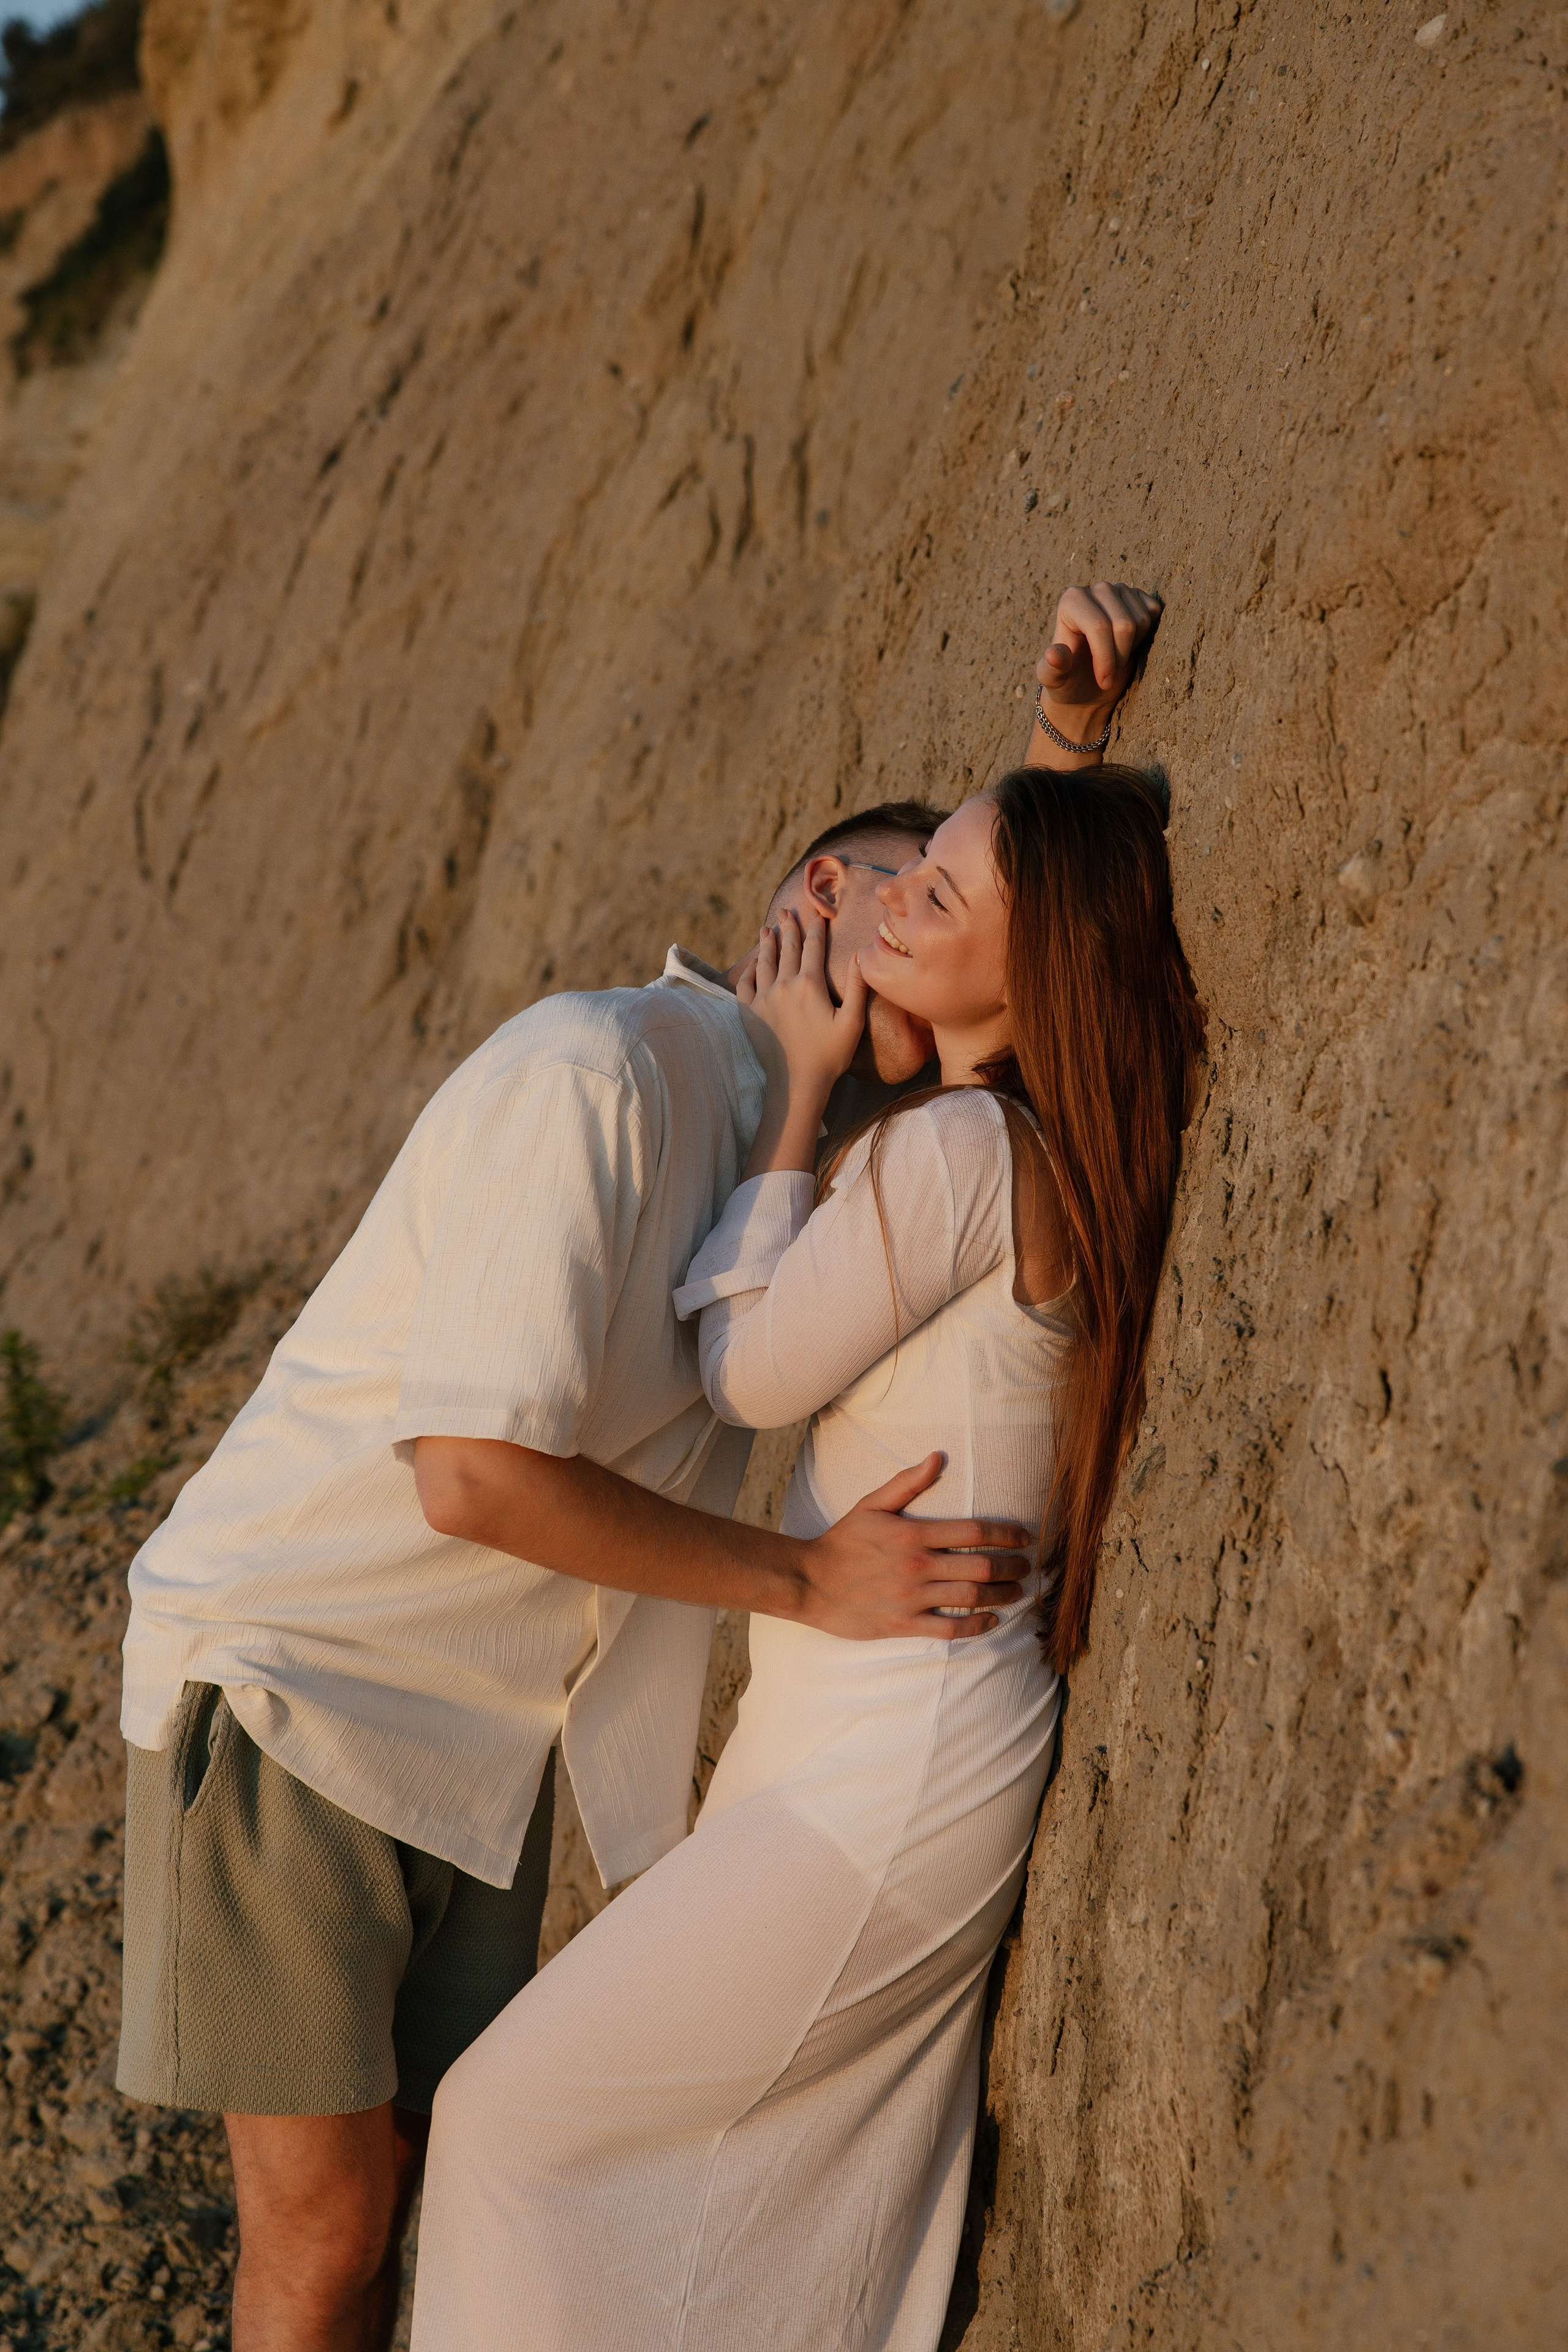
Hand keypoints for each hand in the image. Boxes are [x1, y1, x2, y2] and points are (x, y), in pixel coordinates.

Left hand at [738, 910, 869, 1177]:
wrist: (796, 1082)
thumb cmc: (830, 1055)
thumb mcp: (852, 1021)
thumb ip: (856, 986)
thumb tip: (860, 954)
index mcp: (810, 984)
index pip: (814, 946)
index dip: (816, 926)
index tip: (816, 911)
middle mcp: (784, 985)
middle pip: (787, 948)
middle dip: (788, 927)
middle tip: (786, 910)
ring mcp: (763, 998)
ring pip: (764, 962)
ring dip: (767, 944)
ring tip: (767, 930)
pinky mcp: (750, 1013)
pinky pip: (745, 985)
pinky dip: (749, 972)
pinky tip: (752, 967)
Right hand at [797, 1454, 1030, 1639]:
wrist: (809, 1581)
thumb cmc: (842, 1541)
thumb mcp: (871, 1504)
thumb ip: (907, 1483)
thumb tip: (937, 1457)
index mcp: (913, 1534)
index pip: (973, 1533)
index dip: (1006, 1534)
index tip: (1024, 1537)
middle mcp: (918, 1567)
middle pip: (980, 1568)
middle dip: (1012, 1567)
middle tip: (1027, 1567)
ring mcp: (912, 1598)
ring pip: (971, 1598)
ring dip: (1002, 1595)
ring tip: (1018, 1591)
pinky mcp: (904, 1624)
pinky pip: (950, 1629)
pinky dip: (977, 1626)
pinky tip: (993, 1620)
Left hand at [1033, 580, 1162, 757]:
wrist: (1088, 683)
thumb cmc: (1069, 680)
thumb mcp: (1054, 680)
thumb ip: (1051, 669)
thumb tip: (1054, 654)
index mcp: (1071, 601)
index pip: (1099, 627)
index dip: (1106, 659)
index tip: (1102, 681)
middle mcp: (1096, 589)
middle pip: (1124, 624)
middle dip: (1120, 656)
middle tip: (1108, 672)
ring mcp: (1119, 590)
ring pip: (1141, 621)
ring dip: (1131, 648)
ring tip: (1115, 656)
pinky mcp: (1139, 596)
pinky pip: (1153, 613)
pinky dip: (1146, 635)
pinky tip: (1128, 643)